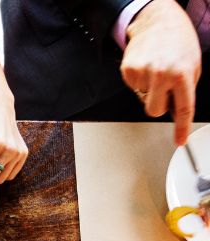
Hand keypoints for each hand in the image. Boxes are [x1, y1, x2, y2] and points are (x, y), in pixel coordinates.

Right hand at [122, 0, 201, 145]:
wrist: (156, 20)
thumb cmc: (177, 40)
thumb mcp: (192, 64)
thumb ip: (185, 88)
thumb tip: (176, 109)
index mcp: (182, 74)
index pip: (183, 108)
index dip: (181, 127)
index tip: (179, 140)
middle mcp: (162, 74)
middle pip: (154, 111)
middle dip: (158, 104)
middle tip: (163, 90)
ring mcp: (143, 73)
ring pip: (143, 98)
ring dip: (149, 88)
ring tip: (155, 69)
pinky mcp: (127, 71)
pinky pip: (133, 87)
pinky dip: (139, 80)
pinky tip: (145, 66)